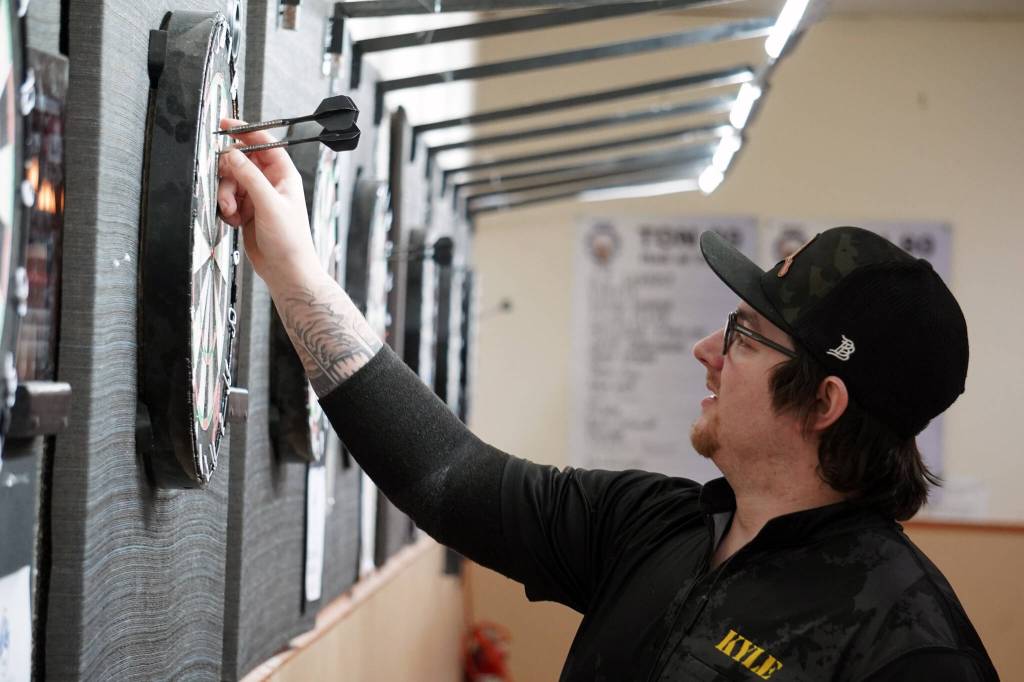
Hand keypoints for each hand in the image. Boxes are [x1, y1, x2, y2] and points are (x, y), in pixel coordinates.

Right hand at [216, 117, 320, 289]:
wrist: (286, 271)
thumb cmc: (290, 240)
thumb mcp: (269, 204)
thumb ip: (249, 177)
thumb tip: (232, 154)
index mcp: (283, 175)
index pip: (264, 144)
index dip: (245, 132)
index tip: (225, 125)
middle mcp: (270, 183)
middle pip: (240, 162)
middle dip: (229, 175)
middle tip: (227, 189)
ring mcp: (258, 197)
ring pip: (230, 182)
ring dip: (226, 196)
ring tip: (232, 212)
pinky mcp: (247, 211)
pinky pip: (227, 200)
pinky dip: (226, 209)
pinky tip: (234, 221)